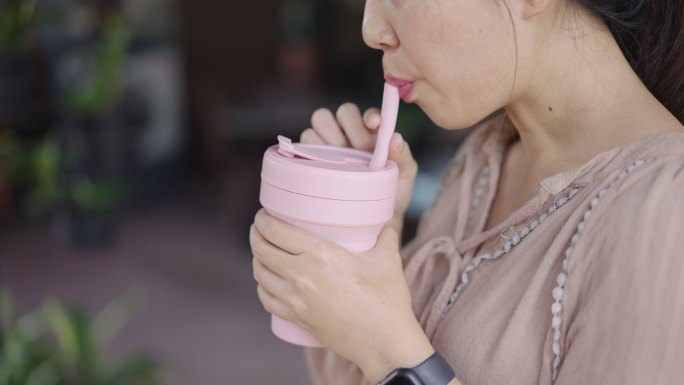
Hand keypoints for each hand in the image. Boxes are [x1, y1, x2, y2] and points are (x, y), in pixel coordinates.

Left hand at [250, 209, 432, 381]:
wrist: (384, 343)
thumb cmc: (388, 300)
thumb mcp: (388, 260)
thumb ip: (386, 236)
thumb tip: (387, 224)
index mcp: (320, 255)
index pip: (276, 231)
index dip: (263, 220)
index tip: (263, 214)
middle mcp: (302, 275)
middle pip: (262, 250)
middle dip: (256, 235)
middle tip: (260, 228)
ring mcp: (296, 300)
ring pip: (260, 274)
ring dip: (257, 259)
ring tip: (263, 251)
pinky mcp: (297, 319)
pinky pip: (266, 299)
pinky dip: (262, 286)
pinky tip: (267, 280)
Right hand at [300, 104, 417, 238]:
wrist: (370, 224)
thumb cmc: (388, 197)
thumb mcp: (402, 179)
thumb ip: (403, 157)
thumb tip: (396, 138)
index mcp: (372, 133)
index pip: (368, 114)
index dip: (369, 115)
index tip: (374, 125)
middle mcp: (349, 133)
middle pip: (343, 112)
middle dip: (351, 126)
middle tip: (360, 149)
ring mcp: (328, 143)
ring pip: (320, 120)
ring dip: (330, 135)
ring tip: (342, 159)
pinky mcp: (308, 155)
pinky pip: (304, 141)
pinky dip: (311, 149)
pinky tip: (324, 166)